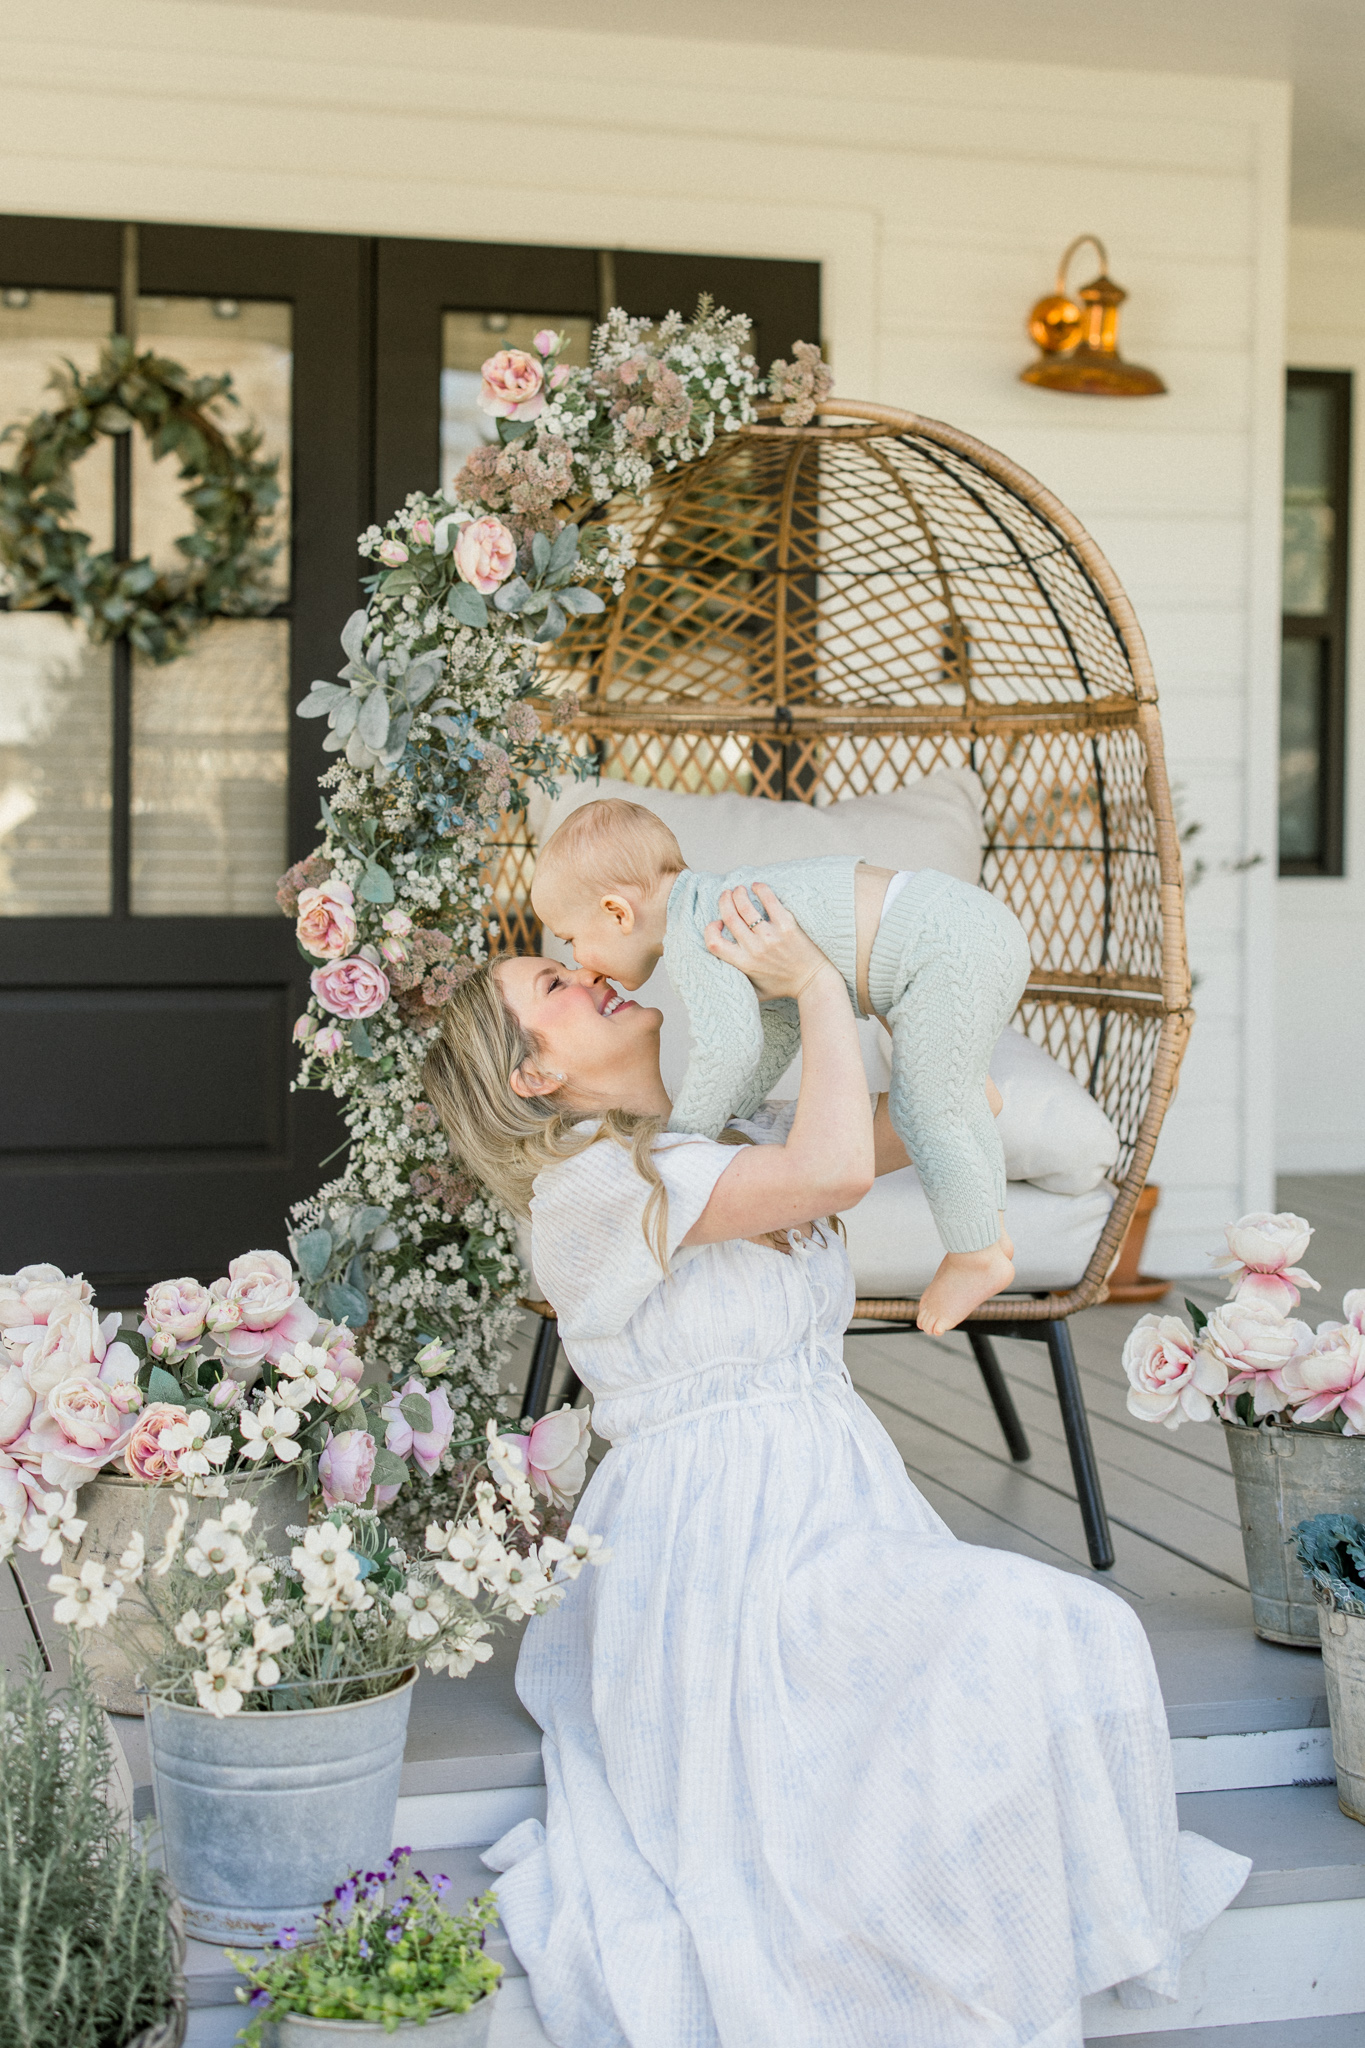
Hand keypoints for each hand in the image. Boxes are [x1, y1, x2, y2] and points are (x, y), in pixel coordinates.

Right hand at [703, 883, 837, 1002]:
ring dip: (739, 893)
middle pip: (729, 917)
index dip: (710, 930)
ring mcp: (771, 936)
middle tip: (727, 894)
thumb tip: (720, 973)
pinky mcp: (787, 926)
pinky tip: (757, 886)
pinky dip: (760, 889)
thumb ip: (737, 982)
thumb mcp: (755, 992)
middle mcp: (754, 949)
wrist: (813, 982)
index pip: (714, 943)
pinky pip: (770, 901)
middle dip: (724, 901)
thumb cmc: (783, 986)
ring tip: (740, 890)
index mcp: (744, 963)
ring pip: (746, 907)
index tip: (718, 923)